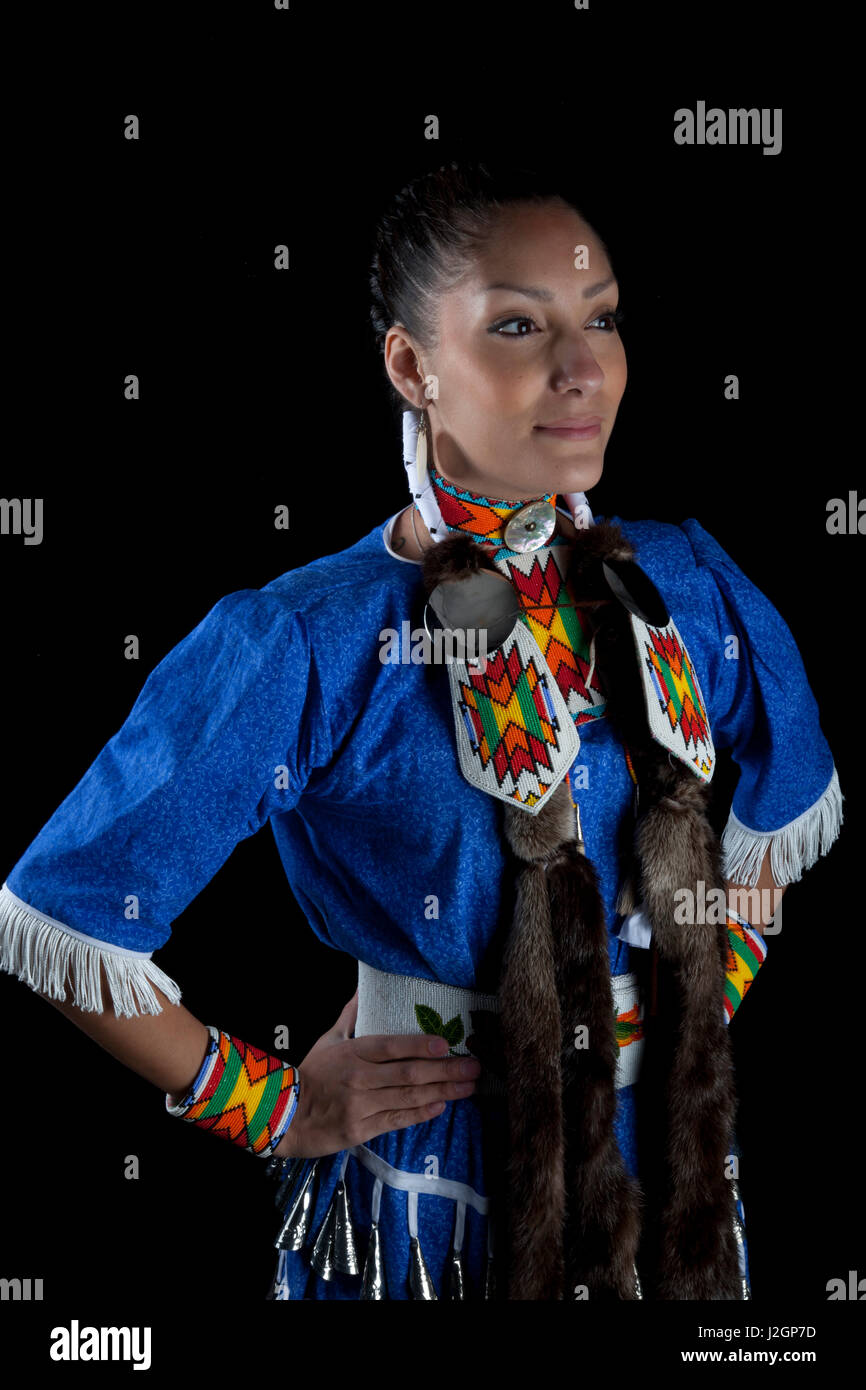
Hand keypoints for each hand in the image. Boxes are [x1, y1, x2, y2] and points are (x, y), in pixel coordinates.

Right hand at [273, 989, 481, 1158]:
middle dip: (446, 1071)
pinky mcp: (362, 1130)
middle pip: (410, 1074)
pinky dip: (421, 1113)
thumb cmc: (312, 1073)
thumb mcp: (329, 1038)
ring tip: (469, 1087)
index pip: (392, 1046)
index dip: (420, 1045)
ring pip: (409, 1098)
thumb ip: (352, 1014)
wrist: (285, 1114)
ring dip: (443, 1092)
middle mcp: (360, 1078)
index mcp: (353, 1052)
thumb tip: (366, 985)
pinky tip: (442, 1106)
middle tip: (474, 1067)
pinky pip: (398, 1120)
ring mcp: (361, 1106)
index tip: (446, 1044)